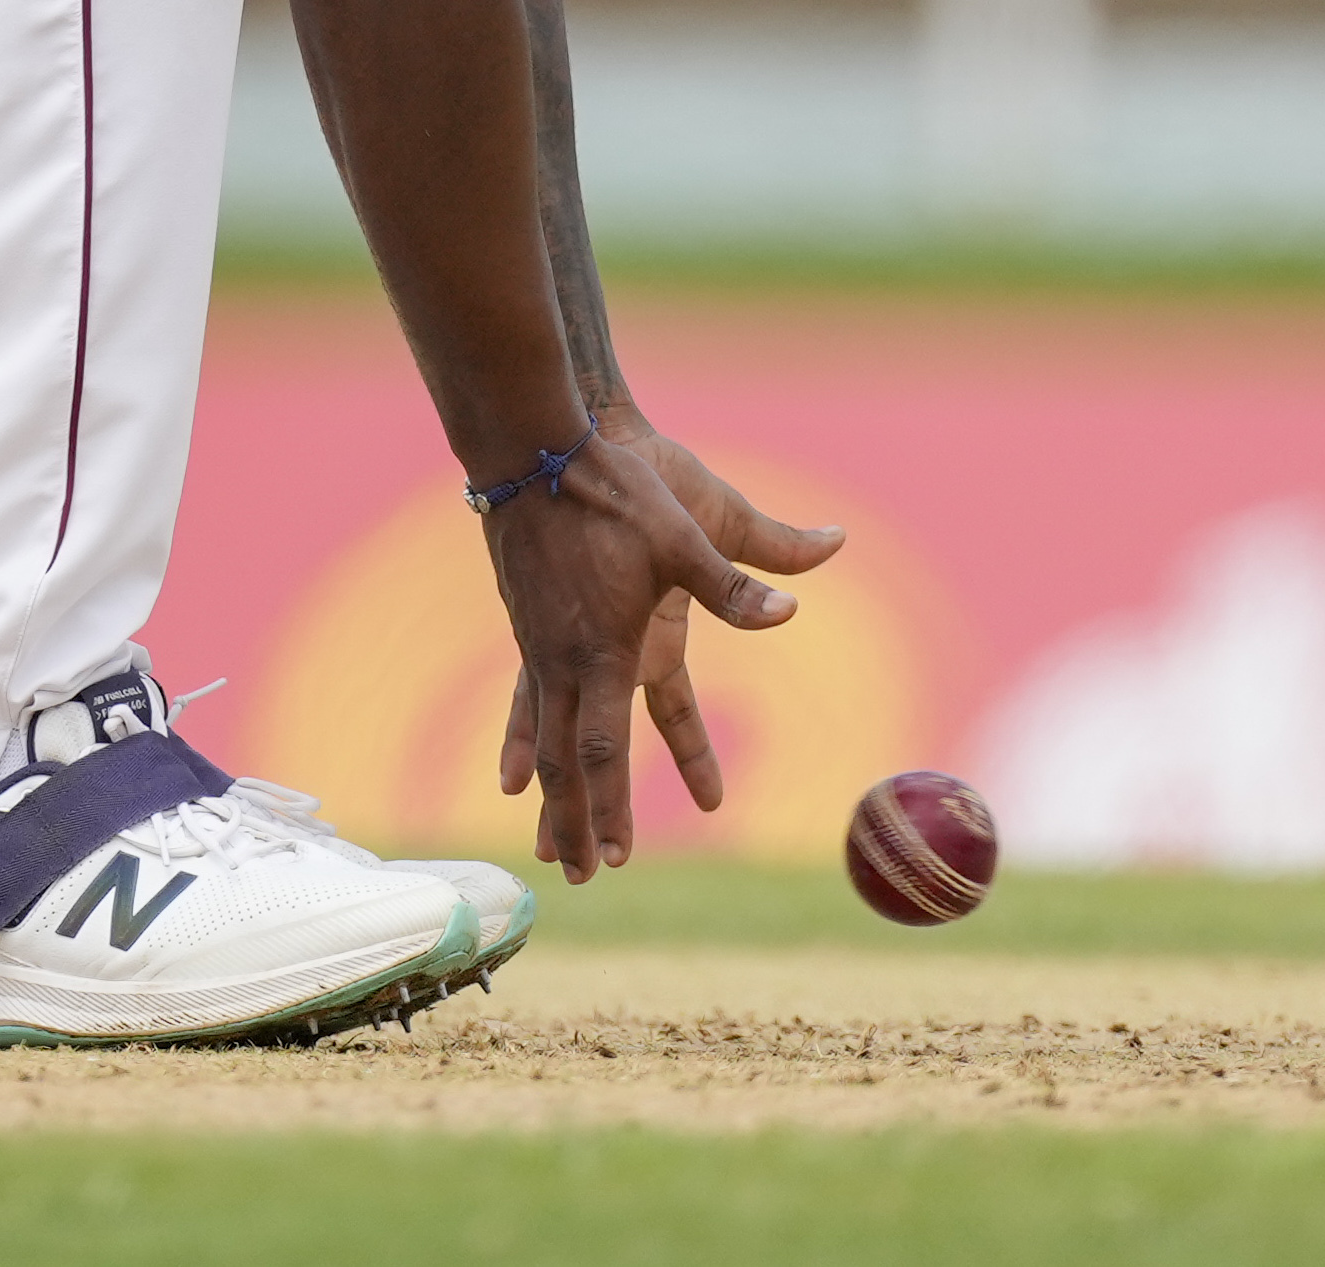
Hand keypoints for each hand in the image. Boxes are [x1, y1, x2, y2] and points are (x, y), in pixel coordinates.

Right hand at [472, 423, 803, 876]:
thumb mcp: (692, 528)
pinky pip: (526, 702)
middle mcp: (566, 659)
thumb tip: (815, 575)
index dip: (612, 804)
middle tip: (583, 877)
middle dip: (576, 820)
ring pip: (543, 741)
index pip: (605, 748)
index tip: (619, 853)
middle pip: (566, 761)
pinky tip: (509, 771)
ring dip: (550, 796)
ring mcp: (541, 645)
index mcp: (608, 647)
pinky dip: (523, 743)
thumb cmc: (620, 487)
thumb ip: (743, 574)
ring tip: (546, 849)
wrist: (538, 447)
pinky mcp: (531, 627)